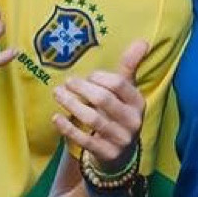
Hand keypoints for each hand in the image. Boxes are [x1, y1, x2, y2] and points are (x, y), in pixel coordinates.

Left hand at [52, 40, 149, 174]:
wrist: (121, 155)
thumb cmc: (120, 114)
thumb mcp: (127, 93)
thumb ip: (130, 67)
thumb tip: (142, 41)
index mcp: (138, 102)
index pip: (118, 84)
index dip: (99, 77)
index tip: (87, 76)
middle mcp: (133, 121)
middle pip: (104, 100)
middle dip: (82, 89)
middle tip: (66, 82)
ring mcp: (121, 140)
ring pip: (93, 119)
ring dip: (71, 104)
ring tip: (58, 94)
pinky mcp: (107, 154)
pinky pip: (84, 140)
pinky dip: (68, 128)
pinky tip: (55, 117)